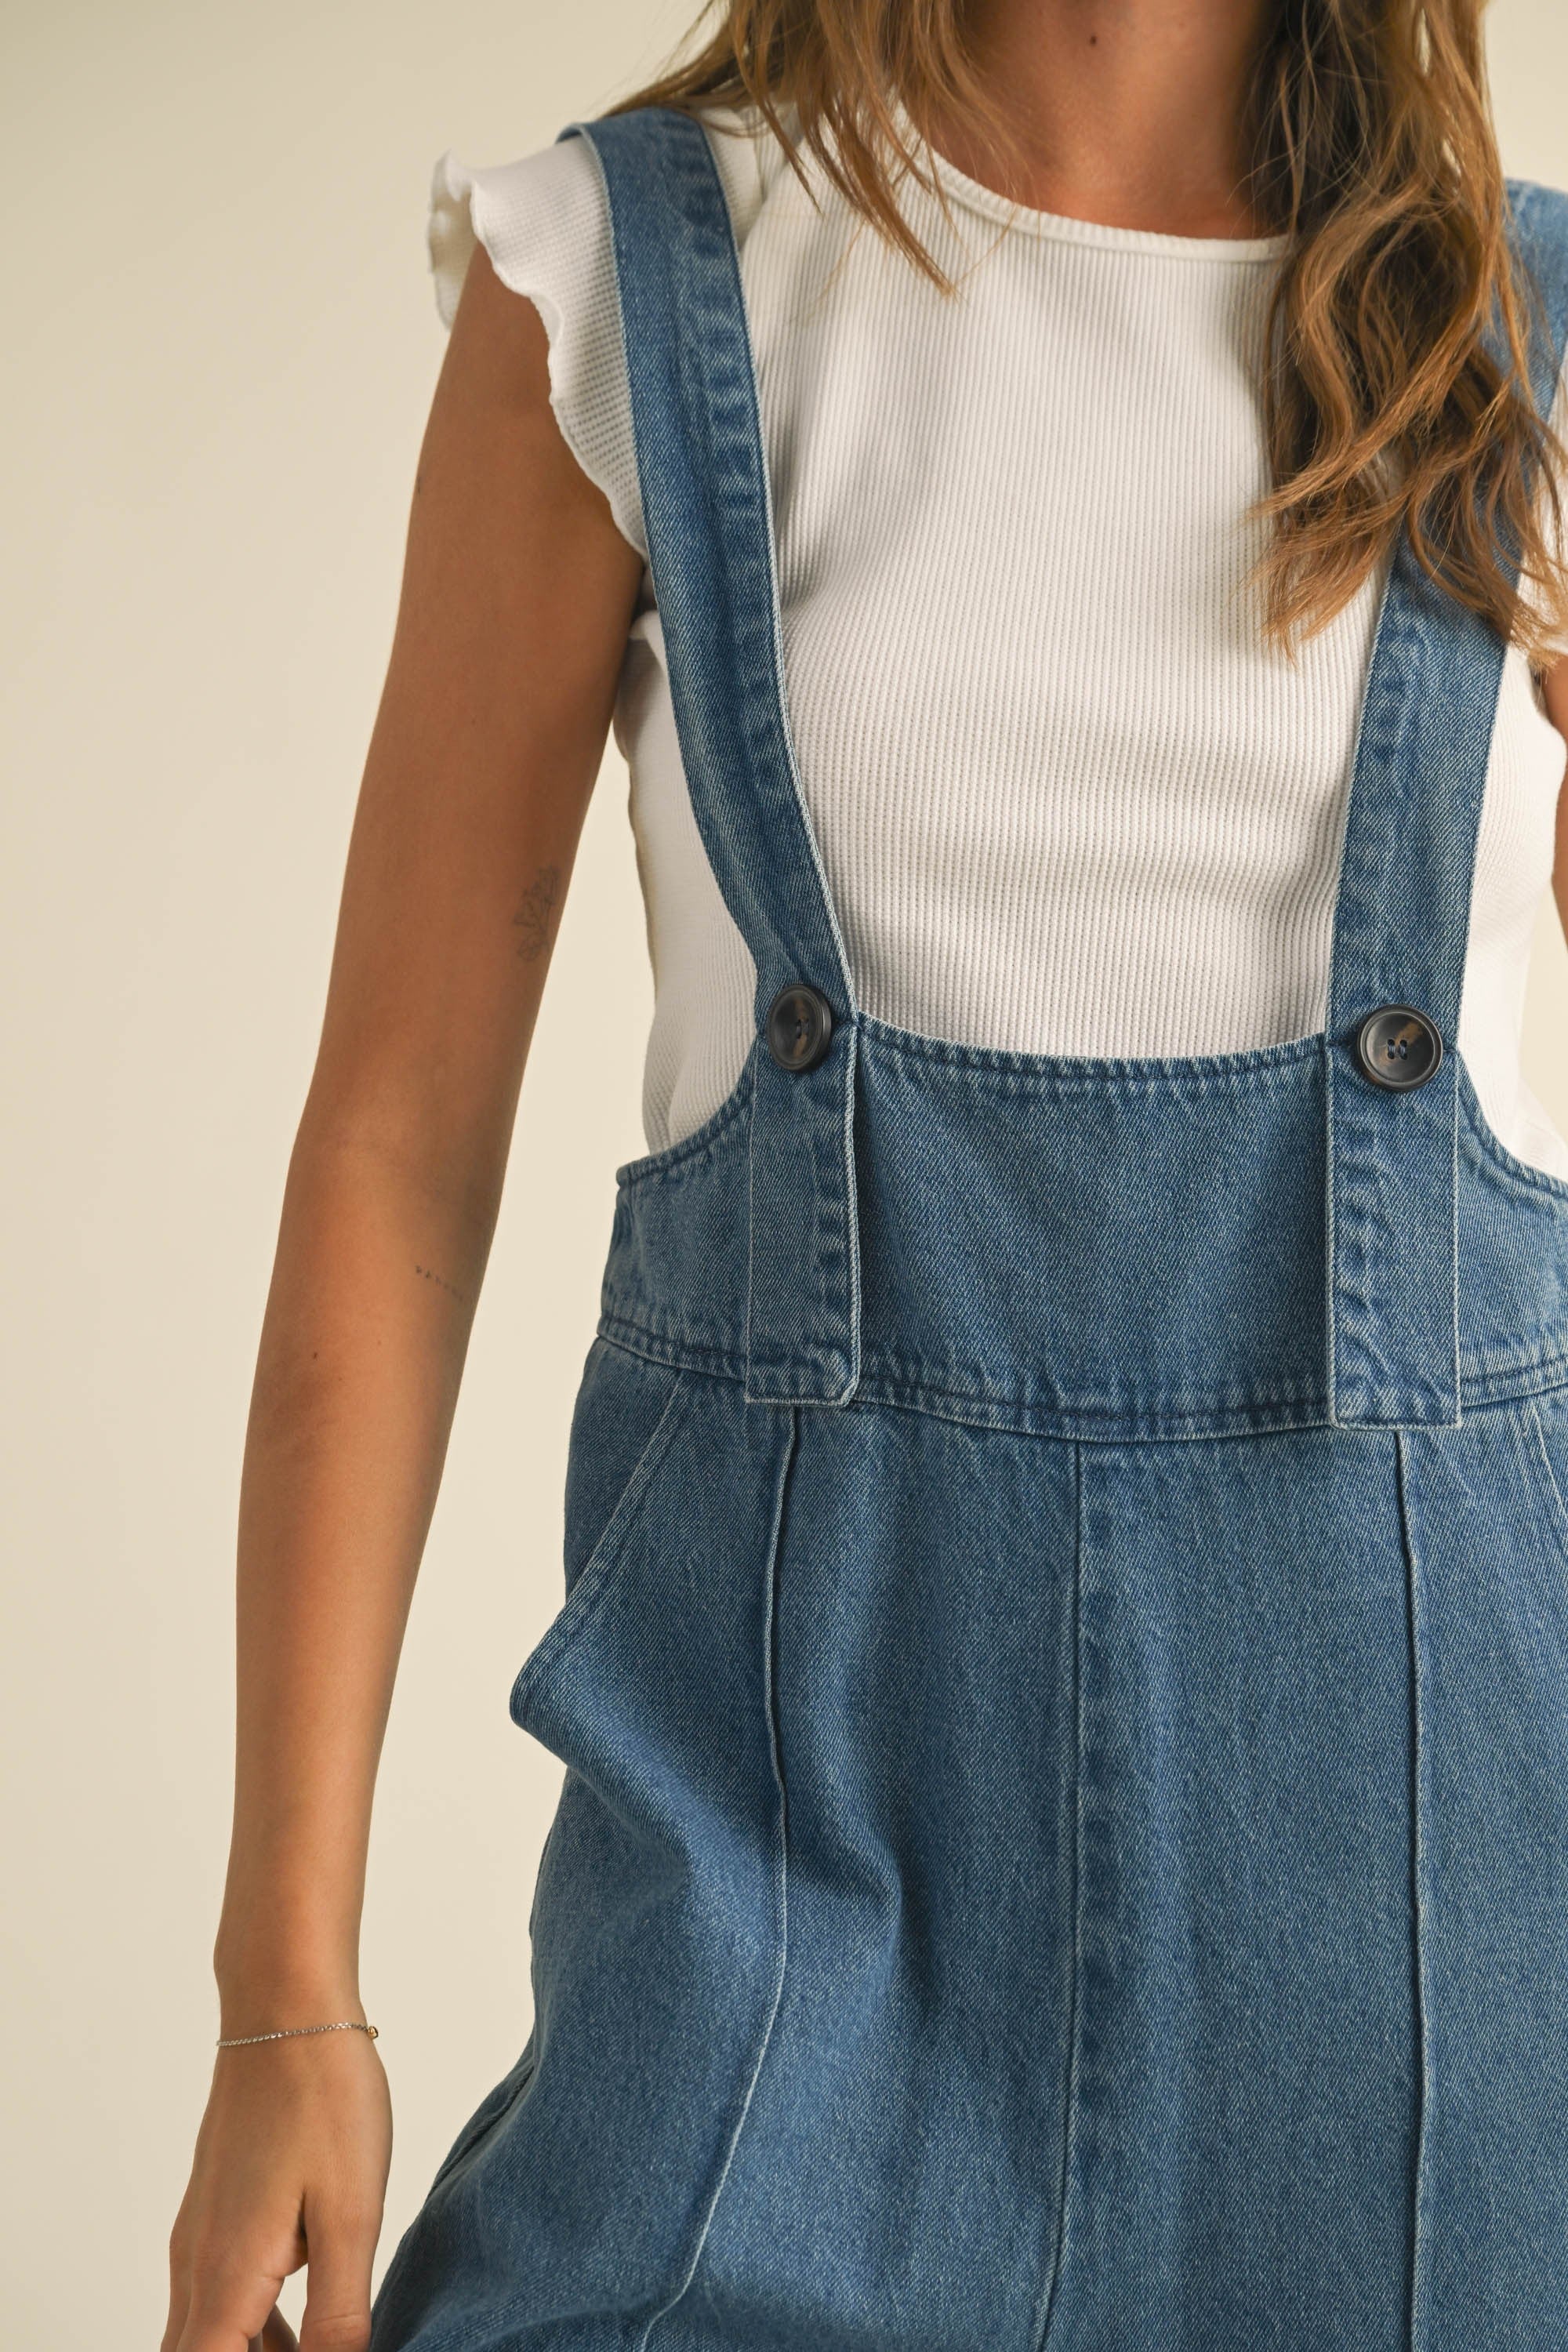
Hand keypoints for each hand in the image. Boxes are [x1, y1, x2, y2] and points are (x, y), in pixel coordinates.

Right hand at [162, 2025, 391, 2351]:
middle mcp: (196, 2266)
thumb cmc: (324, 2097)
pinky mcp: (216, 2211)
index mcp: (226, 2278)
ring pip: (205, 2333)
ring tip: (319, 2346)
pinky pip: (217, 2296)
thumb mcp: (352, 2214)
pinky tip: (303, 2318)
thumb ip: (339, 2313)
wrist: (286, 2007)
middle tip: (321, 2348)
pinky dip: (252, 2325)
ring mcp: (200, 2236)